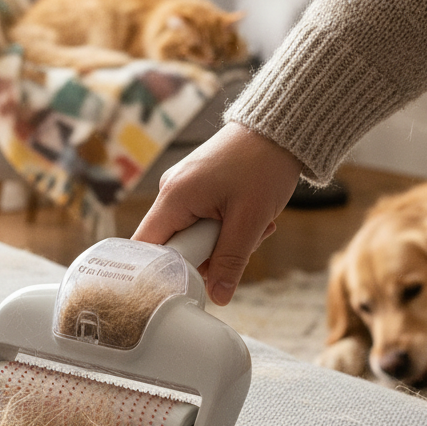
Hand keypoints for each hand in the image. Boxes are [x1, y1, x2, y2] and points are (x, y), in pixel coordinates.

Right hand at [133, 121, 302, 304]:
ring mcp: (184, 188)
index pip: (146, 248)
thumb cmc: (263, 166)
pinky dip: (227, 226)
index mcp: (174, 197)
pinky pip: (203, 220)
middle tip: (244, 246)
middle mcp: (171, 192)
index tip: (186, 287)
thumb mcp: (250, 221)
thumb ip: (230, 262)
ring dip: (224, 241)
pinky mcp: (198, 187)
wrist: (280, 128)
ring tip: (257, 226)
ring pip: (194, 235)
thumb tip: (217, 298)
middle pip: (174, 245)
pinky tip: (252, 216)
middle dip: (209, 255)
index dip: (160, 273)